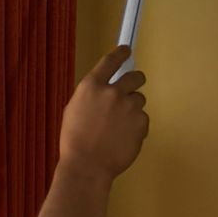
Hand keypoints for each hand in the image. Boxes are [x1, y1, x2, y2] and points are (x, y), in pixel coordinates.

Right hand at [58, 46, 148, 182]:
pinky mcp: (141, 122)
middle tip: (130, 93)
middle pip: (135, 77)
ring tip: (118, 127)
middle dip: (135, 82)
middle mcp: (112, 92)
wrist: (87, 166)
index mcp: (91, 86)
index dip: (120, 54)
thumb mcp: (74, 109)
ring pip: (139, 100)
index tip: (126, 50)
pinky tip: (123, 138)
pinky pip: (143, 119)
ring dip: (133, 109)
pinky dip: (136, 127)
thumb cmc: (75, 141)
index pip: (110, 62)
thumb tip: (105, 89)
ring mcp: (128, 107)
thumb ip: (92, 95)